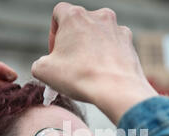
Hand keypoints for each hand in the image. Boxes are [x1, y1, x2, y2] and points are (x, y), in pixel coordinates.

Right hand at [31, 2, 156, 124]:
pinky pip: (115, 46)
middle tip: (70, 63)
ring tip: (88, 70)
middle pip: (80, 24)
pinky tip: (104, 73)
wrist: (116, 89)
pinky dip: (108, 56)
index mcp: (74, 16)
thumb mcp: (43, 71)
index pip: (58, 13)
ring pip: (99, 35)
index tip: (55, 52)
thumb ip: (39, 63)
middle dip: (74, 42)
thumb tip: (44, 66)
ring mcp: (117, 28)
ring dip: (92, 48)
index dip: (53, 33)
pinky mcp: (129, 43)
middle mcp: (98, 16)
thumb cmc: (79, 76)